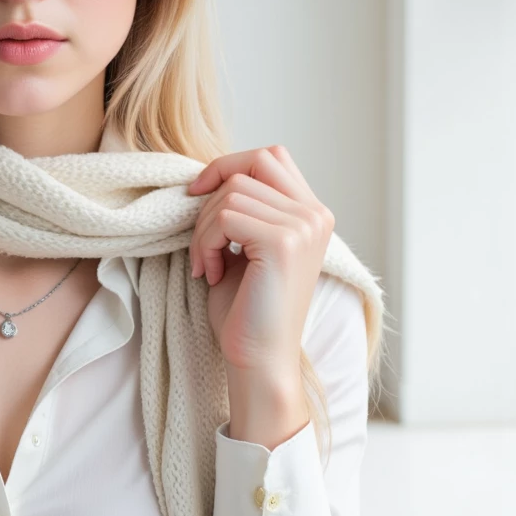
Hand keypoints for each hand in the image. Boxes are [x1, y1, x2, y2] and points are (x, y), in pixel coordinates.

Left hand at [186, 146, 334, 376]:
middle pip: (249, 166)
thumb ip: (243, 208)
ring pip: (230, 194)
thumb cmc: (247, 310)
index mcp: (312, 213)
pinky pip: (225, 217)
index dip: (229, 166)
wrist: (259, 359)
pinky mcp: (283, 242)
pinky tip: (211, 274)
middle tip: (202, 242)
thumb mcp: (246, 247)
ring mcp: (304, 226)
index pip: (270, 157)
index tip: (198, 194)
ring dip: (204, 230)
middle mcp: (316, 215)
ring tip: (207, 266)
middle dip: (210, 199)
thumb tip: (209, 175)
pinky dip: (206, 244)